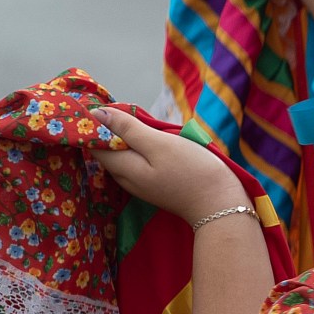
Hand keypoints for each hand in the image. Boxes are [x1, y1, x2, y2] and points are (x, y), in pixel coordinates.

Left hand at [90, 108, 247, 221]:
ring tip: (146, 127)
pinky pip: (137, 164)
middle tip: (132, 114)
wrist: (220, 205)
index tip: (110, 108)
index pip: (93, 143)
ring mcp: (139, 185)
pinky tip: (156, 145)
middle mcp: (124, 179)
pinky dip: (140, 151)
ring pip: (123, 157)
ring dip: (129, 140)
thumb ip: (128, 129)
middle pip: (107, 150)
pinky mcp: (153, 187)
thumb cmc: (192, 171)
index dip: (96, 124)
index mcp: (122, 167)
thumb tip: (98, 114)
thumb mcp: (160, 144)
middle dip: (113, 131)